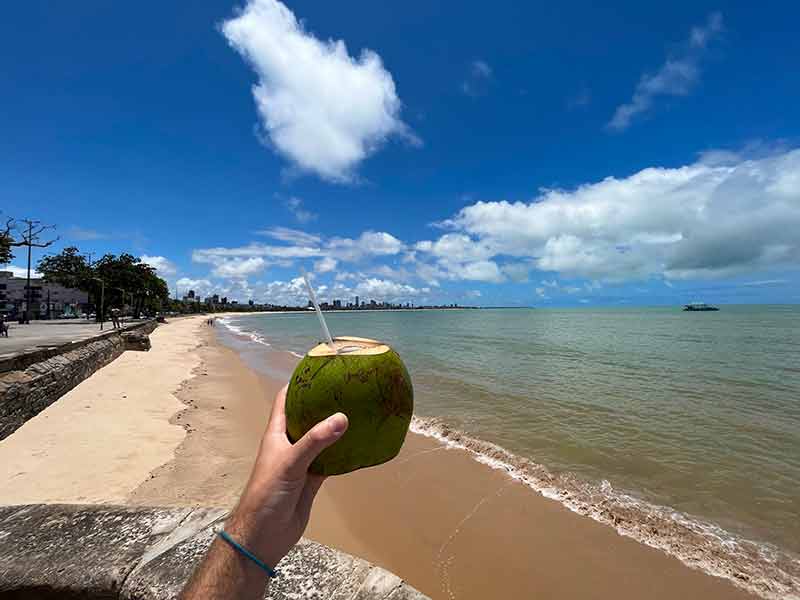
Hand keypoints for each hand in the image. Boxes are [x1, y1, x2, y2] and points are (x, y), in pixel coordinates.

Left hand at [225, 384, 347, 567]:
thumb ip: (315, 440)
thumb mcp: (290, 462)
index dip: (299, 383)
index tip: (320, 370)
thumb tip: (341, 418)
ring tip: (359, 412)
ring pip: (322, 439)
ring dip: (336, 429)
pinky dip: (344, 454)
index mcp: (277, 433)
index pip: (286, 399)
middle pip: (307, 416)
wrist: (263, 535)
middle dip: (324, 403)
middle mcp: (289, 443)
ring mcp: (302, 461)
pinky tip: (359, 445)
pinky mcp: (312, 479)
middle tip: (347, 390)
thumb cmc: (266, 494)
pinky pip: (331, 461)